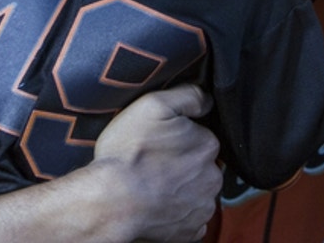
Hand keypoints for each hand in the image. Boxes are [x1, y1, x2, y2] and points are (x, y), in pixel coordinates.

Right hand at [93, 84, 222, 241]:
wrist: (110, 202)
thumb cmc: (128, 153)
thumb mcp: (153, 105)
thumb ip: (188, 96)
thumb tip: (207, 100)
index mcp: (207, 145)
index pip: (201, 136)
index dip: (179, 138)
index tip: (159, 142)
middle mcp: (213, 178)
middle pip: (201, 165)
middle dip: (183, 164)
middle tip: (153, 164)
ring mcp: (202, 208)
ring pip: (197, 192)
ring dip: (182, 190)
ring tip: (152, 186)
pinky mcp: (191, 232)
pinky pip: (190, 219)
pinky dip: (178, 214)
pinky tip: (158, 205)